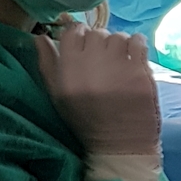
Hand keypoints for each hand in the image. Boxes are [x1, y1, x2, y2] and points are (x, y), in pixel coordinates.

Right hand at [35, 25, 160, 180]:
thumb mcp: (58, 97)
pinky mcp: (141, 74)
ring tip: (118, 61)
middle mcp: (91, 67)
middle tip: (103, 59)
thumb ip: (48, 64)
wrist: (120, 147)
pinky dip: (136, 45)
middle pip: (96, 33)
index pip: (71, 32)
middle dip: (99, 42)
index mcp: (68, 72)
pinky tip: (134, 58)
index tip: (84, 43)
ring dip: (118, 45)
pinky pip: (138, 43)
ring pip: (117, 36)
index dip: (78, 34)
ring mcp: (118, 69)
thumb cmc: (86, 122)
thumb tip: (39, 36)